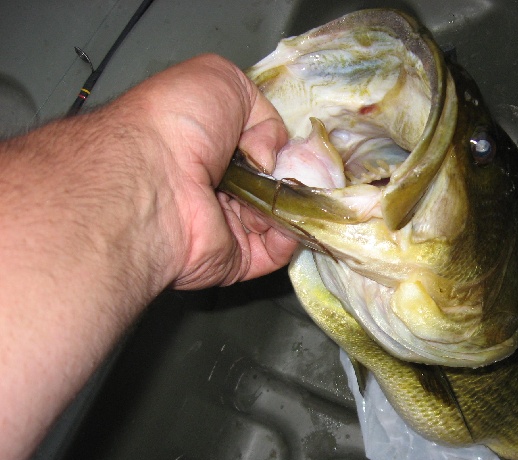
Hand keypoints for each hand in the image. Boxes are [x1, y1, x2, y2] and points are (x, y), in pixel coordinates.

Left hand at [128, 53, 296, 288]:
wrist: (154, 178)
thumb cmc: (177, 123)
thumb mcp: (221, 80)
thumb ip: (259, 108)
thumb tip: (269, 152)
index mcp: (203, 144)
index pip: (252, 146)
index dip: (275, 142)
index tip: (291, 141)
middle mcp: (210, 185)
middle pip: (268, 183)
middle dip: (289, 175)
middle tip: (300, 168)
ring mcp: (222, 224)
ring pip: (276, 217)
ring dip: (291, 204)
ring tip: (291, 190)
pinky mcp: (232, 258)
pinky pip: (273, 252)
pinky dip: (289, 235)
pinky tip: (290, 216)